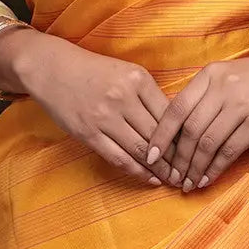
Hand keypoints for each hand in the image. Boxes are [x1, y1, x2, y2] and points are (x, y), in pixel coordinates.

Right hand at [0, 30, 179, 184]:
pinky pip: (118, 157)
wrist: (52, 69)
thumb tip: (176, 125)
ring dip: (160, 169)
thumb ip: (149, 95)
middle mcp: (123, 98)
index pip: (170, 113)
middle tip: (190, 172)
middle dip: (176, 157)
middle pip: (158, 134)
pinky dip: (137, 171)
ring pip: (141, 149)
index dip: (184, 136)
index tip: (195, 150)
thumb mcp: (126, 72)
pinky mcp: (89, 133)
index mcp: (138, 79)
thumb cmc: (94, 72)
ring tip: (173, 180)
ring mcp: (105, 117)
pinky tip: (149, 178)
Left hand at [143, 55, 248, 191]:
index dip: (161, 135)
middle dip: (177, 158)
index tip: (151, 155)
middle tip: (171, 177)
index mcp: (209, 76)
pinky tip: (207, 178)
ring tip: (187, 182)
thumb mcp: (223, 77)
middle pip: (190, 129)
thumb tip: (172, 130)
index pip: (176, 108)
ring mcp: (241, 106)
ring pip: (208, 143)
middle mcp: (222, 89)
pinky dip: (215, 168)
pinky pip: (230, 150)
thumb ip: (200, 96)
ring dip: (195, 167)